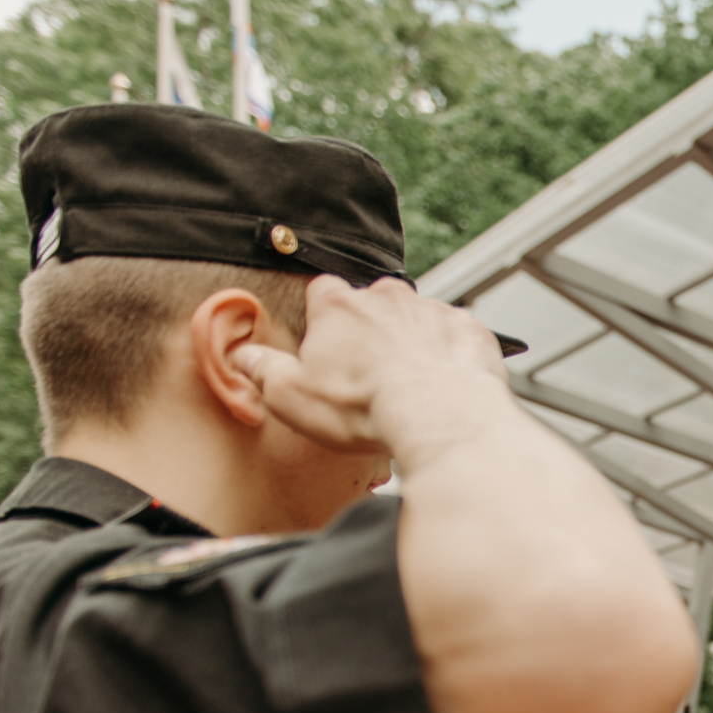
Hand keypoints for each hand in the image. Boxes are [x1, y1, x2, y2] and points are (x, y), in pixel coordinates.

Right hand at [233, 277, 511, 462]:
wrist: (440, 418)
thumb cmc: (364, 409)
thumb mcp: (291, 396)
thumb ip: (264, 370)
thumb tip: (244, 357)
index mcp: (338, 305)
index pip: (321, 294)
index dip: (323, 322)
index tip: (327, 349)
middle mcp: (386, 296)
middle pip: (371, 305)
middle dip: (369, 333)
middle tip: (369, 376)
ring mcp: (431, 309)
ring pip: (415, 320)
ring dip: (411, 343)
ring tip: (408, 385)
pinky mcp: (468, 330)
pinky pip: (454, 337)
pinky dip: (449, 355)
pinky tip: (443, 384)